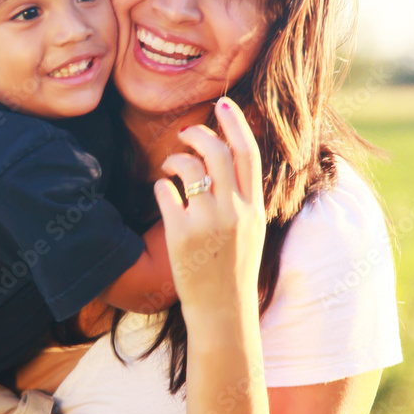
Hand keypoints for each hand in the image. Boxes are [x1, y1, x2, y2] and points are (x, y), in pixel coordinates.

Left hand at [153, 96, 266, 318]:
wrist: (222, 309)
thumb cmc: (233, 269)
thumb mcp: (251, 230)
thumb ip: (243, 198)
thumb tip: (228, 163)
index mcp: (253, 207)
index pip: (247, 153)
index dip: (234, 123)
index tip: (222, 103)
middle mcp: (234, 210)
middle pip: (215, 152)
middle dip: (197, 133)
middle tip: (184, 132)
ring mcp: (207, 221)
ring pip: (188, 167)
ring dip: (175, 158)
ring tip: (170, 166)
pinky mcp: (181, 233)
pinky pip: (165, 191)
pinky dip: (160, 186)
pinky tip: (162, 192)